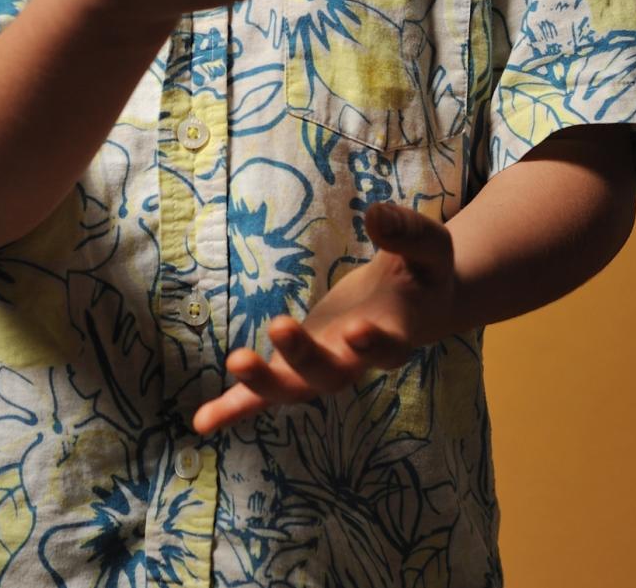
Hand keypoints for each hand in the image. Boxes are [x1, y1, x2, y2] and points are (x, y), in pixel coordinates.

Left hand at [192, 202, 457, 434]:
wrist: (417, 301)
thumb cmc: (424, 271)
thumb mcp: (431, 246)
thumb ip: (409, 232)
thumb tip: (377, 214)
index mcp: (398, 334)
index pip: (389, 348)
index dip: (374, 344)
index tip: (358, 328)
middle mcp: (358, 360)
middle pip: (333, 374)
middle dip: (306, 356)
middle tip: (280, 326)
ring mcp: (325, 366)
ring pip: (295, 387)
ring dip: (265, 381)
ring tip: (237, 360)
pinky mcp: (297, 364)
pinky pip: (264, 395)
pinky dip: (236, 408)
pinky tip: (203, 421)